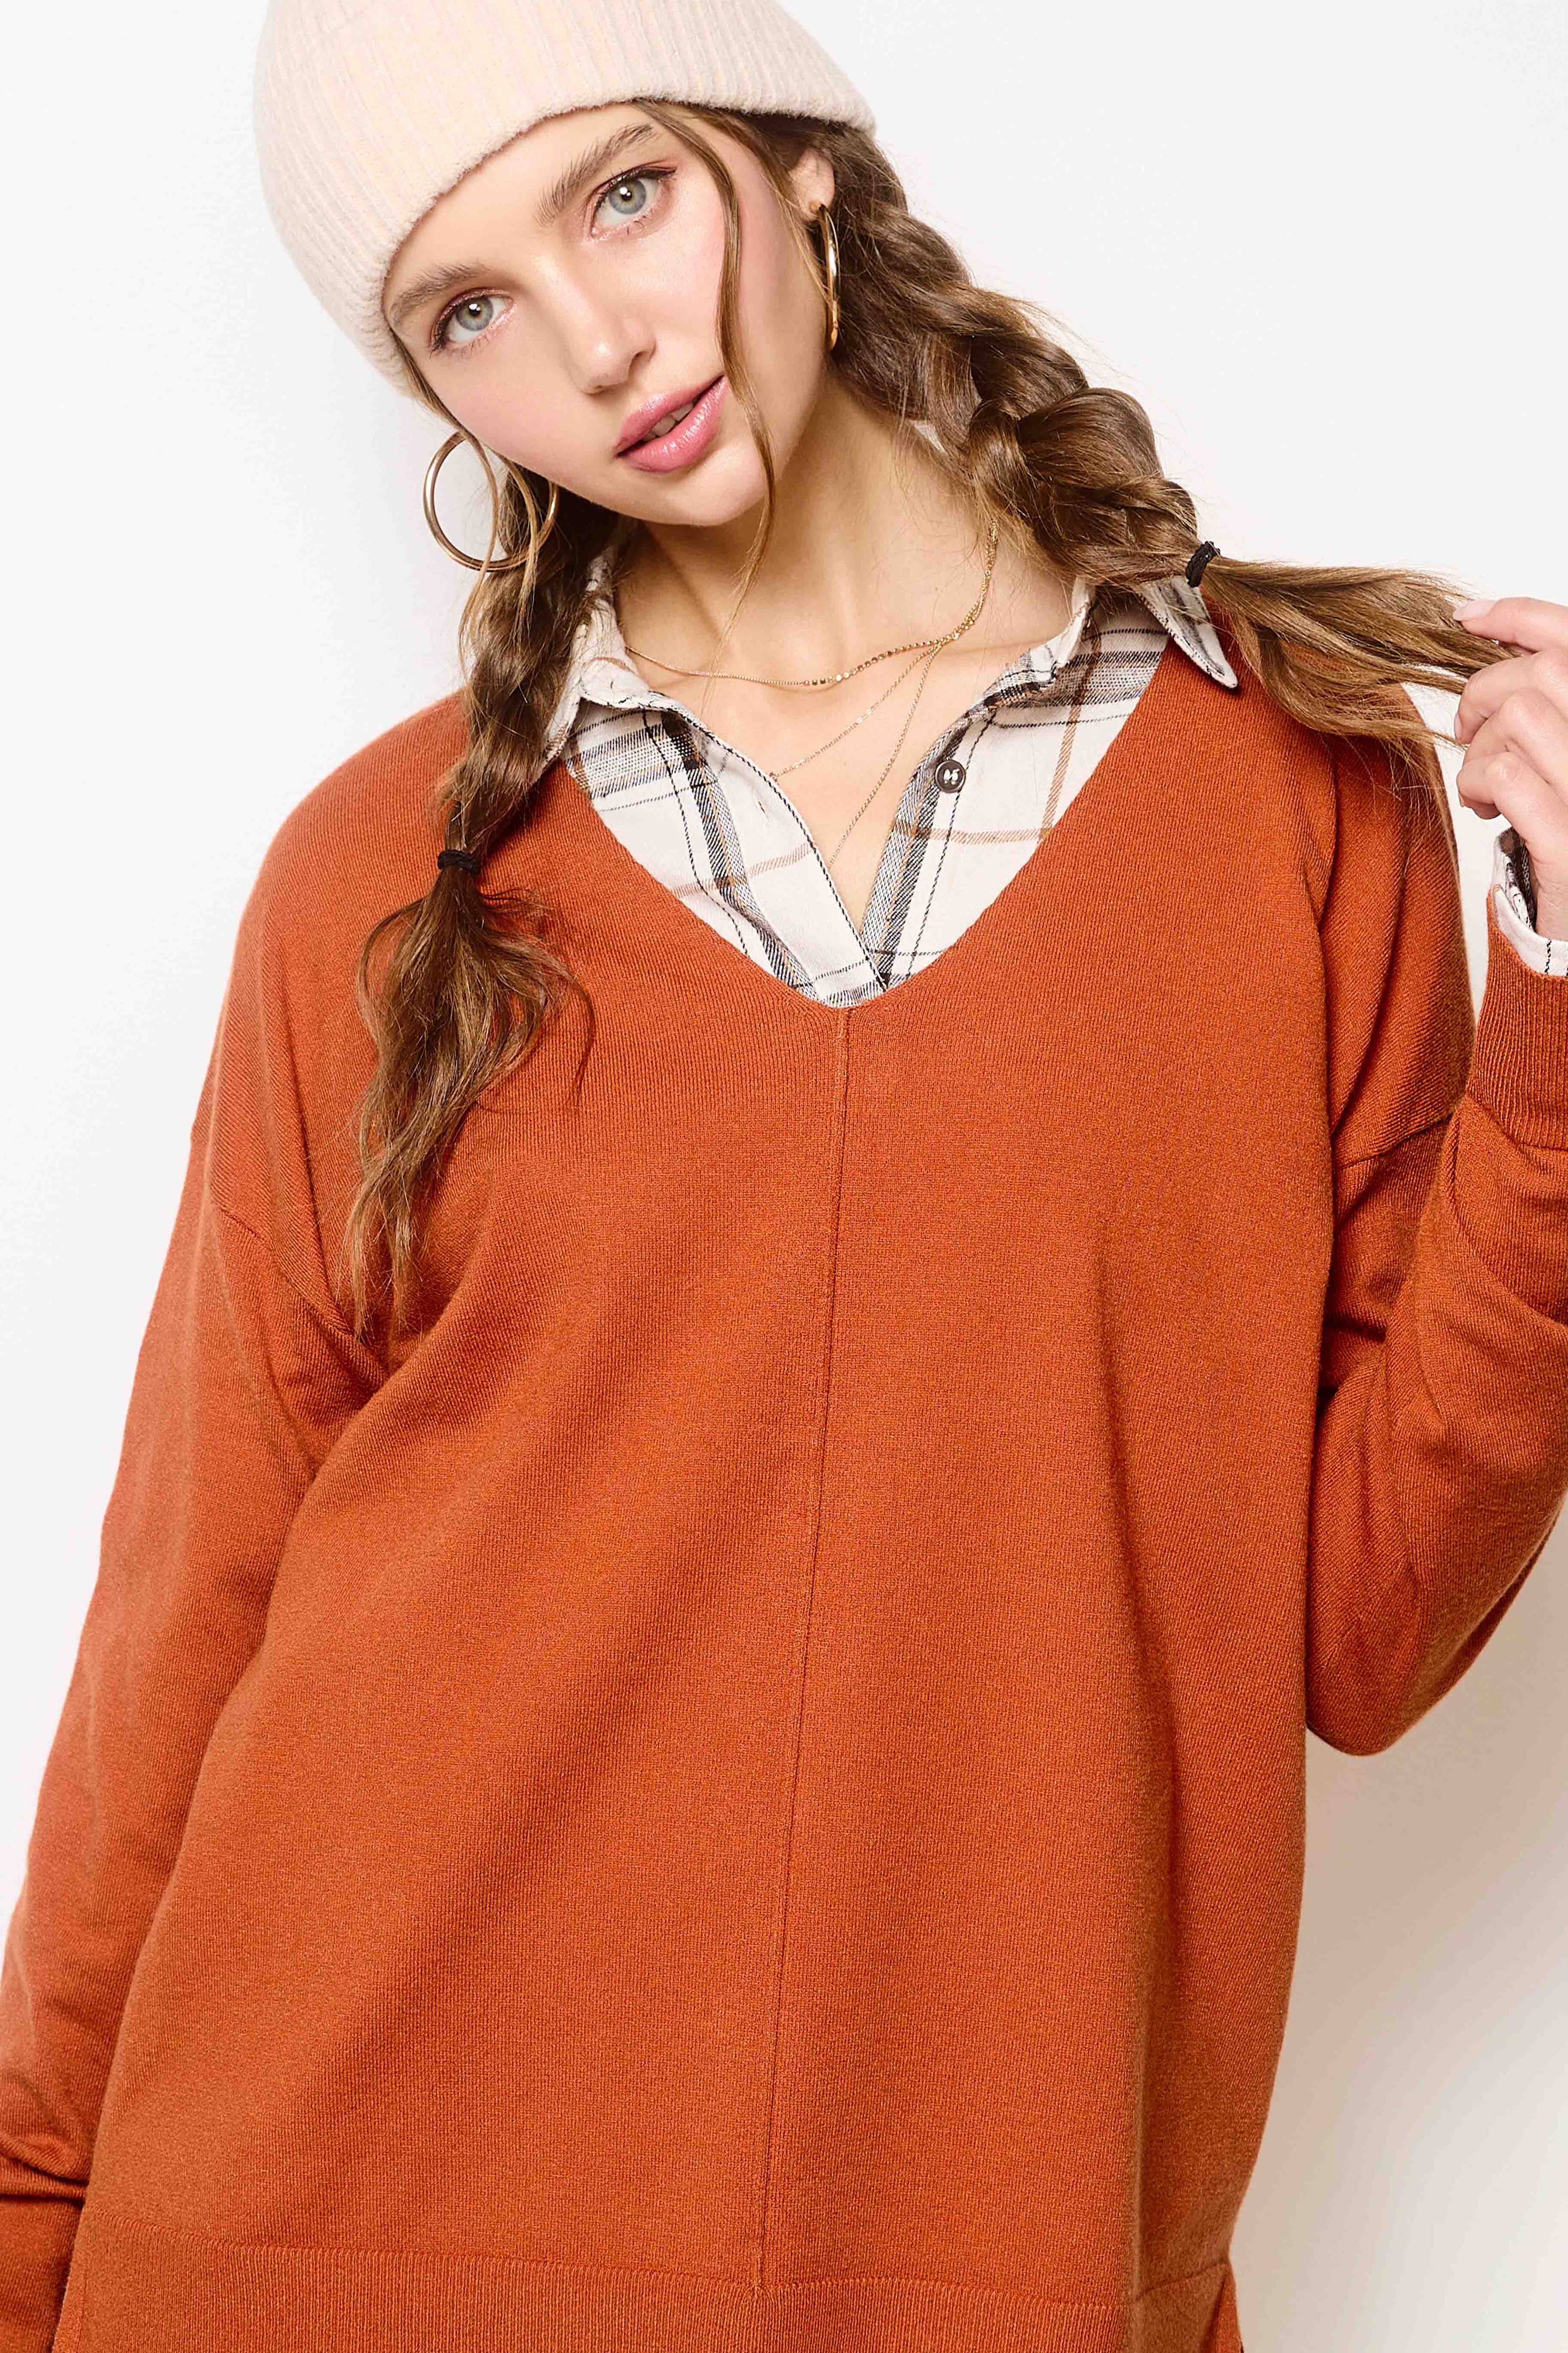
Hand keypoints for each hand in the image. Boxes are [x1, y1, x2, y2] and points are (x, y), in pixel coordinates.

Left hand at [1453, 596, 1567, 936]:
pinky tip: (1487, 808)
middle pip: (1538, 674)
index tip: (1467, 618)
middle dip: (1483, 696)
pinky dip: (1479, 784)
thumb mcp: (1562, 753)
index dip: (1520, 614)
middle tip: (1470, 734)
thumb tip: (1479, 621)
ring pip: (1516, 719)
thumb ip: (1545, 700)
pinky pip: (1506, 774)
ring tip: (1485, 785)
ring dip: (1480, 750)